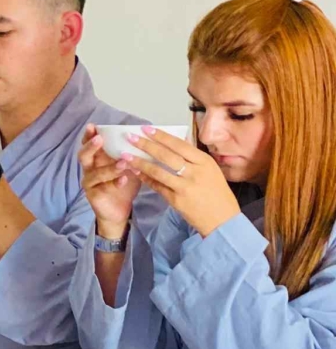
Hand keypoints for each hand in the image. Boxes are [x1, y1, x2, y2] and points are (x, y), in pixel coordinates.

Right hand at [78, 124, 138, 239]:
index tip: (93, 126)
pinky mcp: (94, 196)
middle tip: (99, 139)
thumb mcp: (129, 166)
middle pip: (83, 156)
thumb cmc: (124, 185)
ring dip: (109, 167)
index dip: (89, 135)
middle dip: (90, 147)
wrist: (119, 210)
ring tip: (123, 162)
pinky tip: (125, 180)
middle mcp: (89, 169)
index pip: (89, 144)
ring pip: (94, 173)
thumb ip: (131, 153)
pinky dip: (115, 182)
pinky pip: (103, 188)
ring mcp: (90, 183)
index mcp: (97, 159)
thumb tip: (146, 136)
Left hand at [123, 126, 240, 237]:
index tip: (146, 128)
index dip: (161, 136)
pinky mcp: (176, 200)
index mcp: (205, 162)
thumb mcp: (211, 171)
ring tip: (125, 155)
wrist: (223, 220)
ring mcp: (185, 187)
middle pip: (166, 155)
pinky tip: (135, 172)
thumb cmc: (218, 194)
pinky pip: (157, 186)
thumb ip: (194, 157)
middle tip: (131, 137)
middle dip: (146, 145)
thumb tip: (180, 138)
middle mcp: (195, 172)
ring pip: (157, 170)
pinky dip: (145, 178)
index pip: (179, 145)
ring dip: (139, 162)